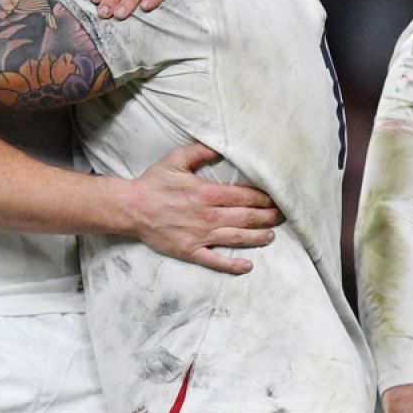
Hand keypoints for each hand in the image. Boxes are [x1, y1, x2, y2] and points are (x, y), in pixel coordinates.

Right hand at [126, 143, 280, 273]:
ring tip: (271, 236)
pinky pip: (215, 261)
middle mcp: (209, 215)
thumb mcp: (176, 160)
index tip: (276, 199)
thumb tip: (221, 147)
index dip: (264, 199)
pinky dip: (233, 265)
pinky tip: (247, 266)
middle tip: (281, 217)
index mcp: (208, 193)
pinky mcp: (191, 251)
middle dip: (267, 217)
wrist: (131, 208)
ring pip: (237, 238)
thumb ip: (200, 152)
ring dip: (258, 237)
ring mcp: (201, 235)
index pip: (245, 196)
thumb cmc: (153, 183)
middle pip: (247, 217)